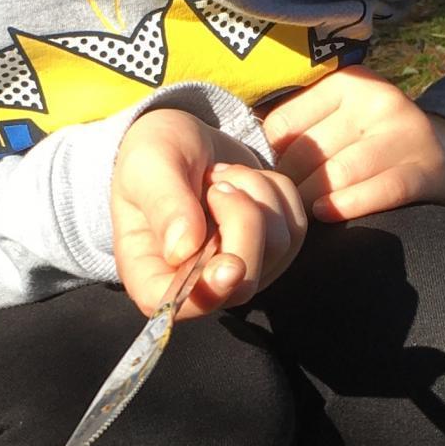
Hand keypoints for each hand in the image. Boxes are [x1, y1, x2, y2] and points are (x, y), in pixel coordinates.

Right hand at [111, 107, 306, 319]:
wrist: (182, 138)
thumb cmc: (154, 154)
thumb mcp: (149, 166)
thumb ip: (165, 205)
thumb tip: (182, 250)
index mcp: (150, 272)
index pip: (175, 307)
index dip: (207, 294)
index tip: (231, 264)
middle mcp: (197, 282)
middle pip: (242, 283)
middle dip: (242, 221)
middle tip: (215, 183)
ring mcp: (240, 270)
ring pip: (277, 247)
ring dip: (256, 195)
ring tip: (222, 176)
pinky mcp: (272, 250)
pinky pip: (295, 224)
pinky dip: (275, 190)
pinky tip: (243, 180)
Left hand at [262, 67, 444, 223]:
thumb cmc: (373, 151)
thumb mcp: (340, 126)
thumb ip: (299, 133)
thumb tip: (240, 163)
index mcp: (348, 83)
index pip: (283, 126)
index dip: (274, 161)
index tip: (280, 180)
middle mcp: (378, 99)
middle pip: (308, 153)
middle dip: (293, 187)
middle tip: (289, 207)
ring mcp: (406, 131)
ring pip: (337, 174)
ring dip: (314, 201)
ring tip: (310, 213)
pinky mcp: (426, 168)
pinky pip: (378, 190)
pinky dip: (348, 205)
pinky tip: (329, 214)